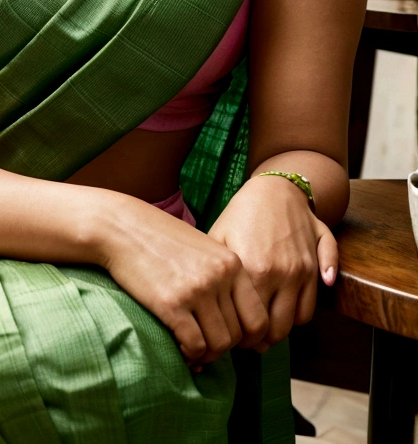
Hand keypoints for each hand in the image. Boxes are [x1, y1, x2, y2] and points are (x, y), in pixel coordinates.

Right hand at [99, 195, 269, 366]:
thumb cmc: (159, 237)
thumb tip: (231, 318)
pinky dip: (189, 355)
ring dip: (206, 354)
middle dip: (222, 347)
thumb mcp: (202, 248)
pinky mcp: (172, 303)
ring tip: (192, 349)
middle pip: (239, 335)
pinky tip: (179, 347)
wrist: (121, 226)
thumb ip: (221, 276)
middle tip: (205, 346)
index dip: (247, 338)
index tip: (229, 339)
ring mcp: (197, 290)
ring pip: (219, 344)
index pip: (258, 317)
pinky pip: (194, 345)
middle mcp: (220, 276)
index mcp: (232, 262)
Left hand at [207, 174, 337, 348]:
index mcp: (253, 269)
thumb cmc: (241, 213)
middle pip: (274, 331)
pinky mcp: (315, 267)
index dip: (238, 337)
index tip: (230, 337)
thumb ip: (215, 274)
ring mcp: (302, 272)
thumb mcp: (218, 237)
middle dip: (259, 341)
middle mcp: (281, 274)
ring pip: (294, 324)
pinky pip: (310, 309)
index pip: (248, 323)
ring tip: (262, 330)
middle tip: (246, 340)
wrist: (276, 188)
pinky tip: (281, 312)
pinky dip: (297, 318)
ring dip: (280, 332)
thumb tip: (214, 310)